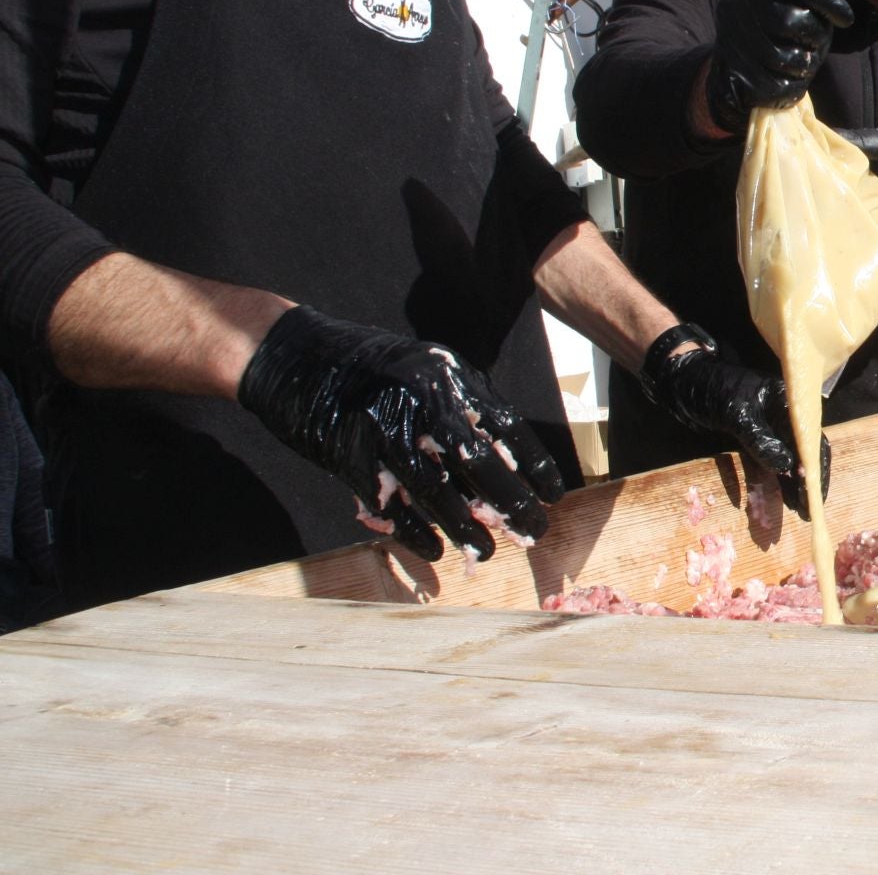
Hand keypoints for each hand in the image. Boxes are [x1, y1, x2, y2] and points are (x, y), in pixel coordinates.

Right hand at [238, 306, 564, 562]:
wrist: (292, 355)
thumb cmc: (370, 369)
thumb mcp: (427, 372)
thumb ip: (462, 409)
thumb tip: (504, 469)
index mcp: (449, 376)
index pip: (505, 427)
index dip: (533, 464)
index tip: (554, 495)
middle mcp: (423, 400)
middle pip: (479, 463)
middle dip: (513, 504)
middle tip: (535, 533)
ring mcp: (385, 428)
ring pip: (437, 492)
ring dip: (467, 528)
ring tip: (489, 553)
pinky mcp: (350, 456)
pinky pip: (393, 505)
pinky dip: (416, 533)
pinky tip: (435, 550)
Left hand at [640, 330, 828, 518]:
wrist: (684, 382)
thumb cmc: (713, 390)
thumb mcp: (739, 415)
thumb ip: (762, 441)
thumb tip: (789, 468)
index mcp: (788, 402)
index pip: (810, 438)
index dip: (815, 467)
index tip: (814, 494)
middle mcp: (785, 415)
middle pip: (805, 451)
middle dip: (809, 481)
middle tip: (808, 511)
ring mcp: (770, 428)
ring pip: (791, 459)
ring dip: (795, 484)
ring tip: (799, 510)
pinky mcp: (756, 438)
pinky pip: (773, 461)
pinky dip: (779, 479)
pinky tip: (783, 497)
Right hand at [706, 0, 850, 134]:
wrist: (735, 64)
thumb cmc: (777, 23)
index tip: (846, 17)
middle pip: (793, 20)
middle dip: (817, 35)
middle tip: (817, 39)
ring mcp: (732, 38)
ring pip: (787, 56)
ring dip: (807, 61)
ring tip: (804, 57)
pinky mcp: (735, 72)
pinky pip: (780, 84)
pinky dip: (794, 84)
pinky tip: (791, 75)